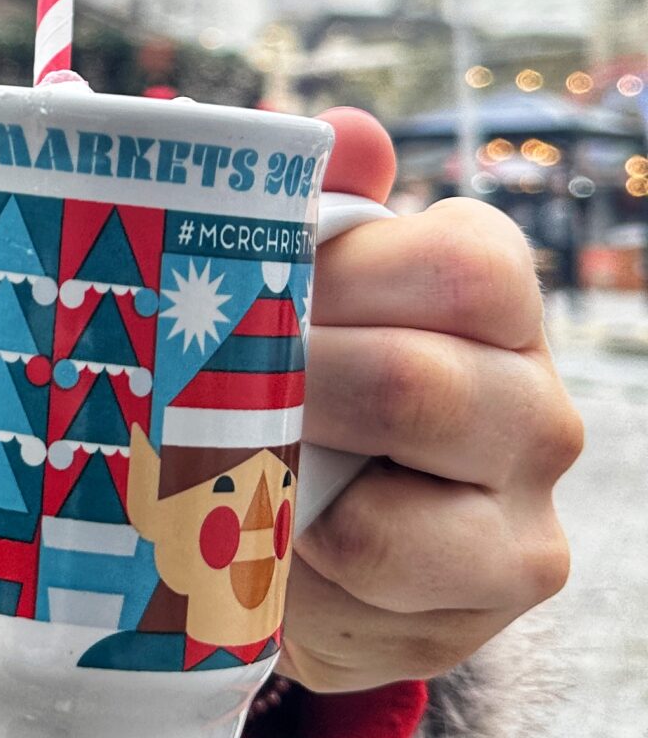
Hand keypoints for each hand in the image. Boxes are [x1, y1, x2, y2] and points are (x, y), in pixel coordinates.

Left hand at [277, 108, 579, 694]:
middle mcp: (538, 405)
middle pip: (411, 384)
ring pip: (389, 509)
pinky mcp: (488, 604)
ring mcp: (526, 516)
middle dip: (286, 384)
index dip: (338, 280)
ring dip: (281, 481)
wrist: (324, 538)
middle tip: (200, 387)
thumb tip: (350, 134)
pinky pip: (367, 583)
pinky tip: (265, 544)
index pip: (459, 267)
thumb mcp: (301, 282)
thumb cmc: (307, 378)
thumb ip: (318, 201)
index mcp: (498, 299)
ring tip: (226, 465)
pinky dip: (294, 569)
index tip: (250, 294)